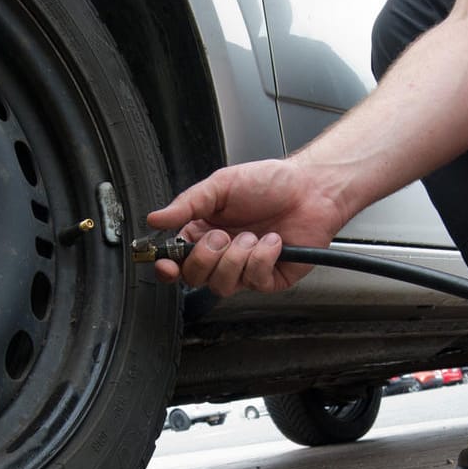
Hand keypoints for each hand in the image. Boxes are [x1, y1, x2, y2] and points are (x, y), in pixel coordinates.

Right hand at [144, 158, 352, 295]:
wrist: (311, 189)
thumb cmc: (271, 183)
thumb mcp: (221, 185)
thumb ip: (187, 204)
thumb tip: (156, 219)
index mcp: (204, 231)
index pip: (177, 261)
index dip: (167, 267)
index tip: (166, 263)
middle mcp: (223, 254)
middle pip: (195, 278)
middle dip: (206, 257)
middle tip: (222, 235)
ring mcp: (245, 269)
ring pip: (222, 285)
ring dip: (236, 258)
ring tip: (252, 235)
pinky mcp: (269, 278)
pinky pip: (254, 281)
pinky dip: (262, 258)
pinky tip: (272, 241)